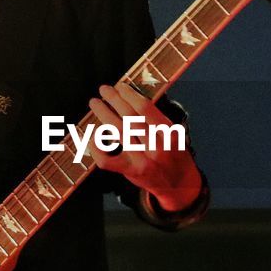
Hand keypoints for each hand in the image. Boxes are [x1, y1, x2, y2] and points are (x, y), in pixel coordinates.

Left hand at [87, 82, 202, 211]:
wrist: (178, 184)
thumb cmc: (173, 155)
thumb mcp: (174, 134)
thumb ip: (156, 119)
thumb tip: (132, 97)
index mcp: (168, 133)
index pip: (145, 108)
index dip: (129, 94)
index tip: (120, 86)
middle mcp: (156, 146)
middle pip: (130, 117)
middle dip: (114, 100)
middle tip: (104, 89)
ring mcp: (143, 160)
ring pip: (118, 132)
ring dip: (103, 114)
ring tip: (95, 104)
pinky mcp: (131, 172)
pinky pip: (107, 159)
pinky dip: (96, 147)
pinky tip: (92, 135)